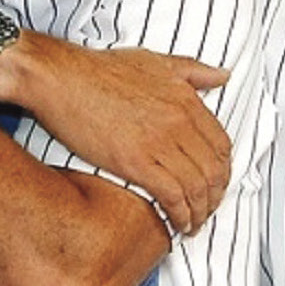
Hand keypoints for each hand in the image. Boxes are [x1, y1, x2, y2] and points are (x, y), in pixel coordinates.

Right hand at [13, 39, 230, 235]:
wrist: (60, 77)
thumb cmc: (99, 69)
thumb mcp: (156, 61)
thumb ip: (193, 70)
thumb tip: (222, 76)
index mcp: (186, 100)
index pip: (222, 145)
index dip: (223, 172)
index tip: (215, 184)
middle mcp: (178, 121)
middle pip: (213, 171)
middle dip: (214, 198)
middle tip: (206, 210)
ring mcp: (158, 143)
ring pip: (196, 187)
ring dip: (199, 212)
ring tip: (192, 224)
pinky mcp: (135, 162)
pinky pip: (172, 196)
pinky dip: (180, 215)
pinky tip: (176, 223)